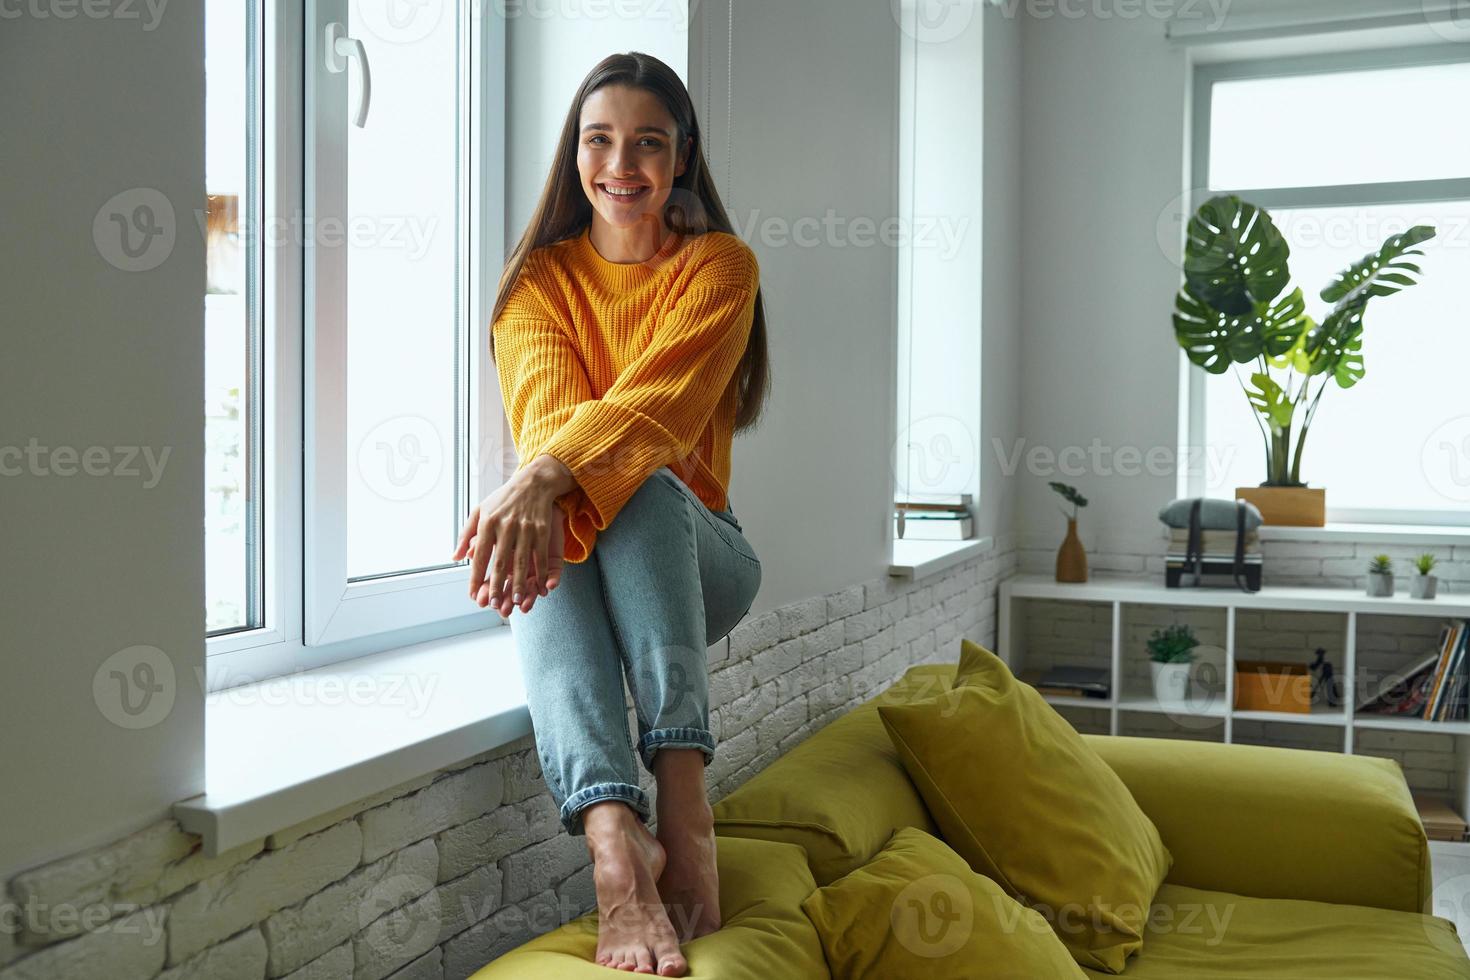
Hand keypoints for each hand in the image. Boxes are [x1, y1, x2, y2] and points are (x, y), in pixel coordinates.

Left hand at [452, 469, 565, 616]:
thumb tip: (456, 557)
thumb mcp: (480, 510)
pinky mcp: (541, 529)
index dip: (476, 577)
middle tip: (494, 604)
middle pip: (500, 561)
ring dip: (519, 583)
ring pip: (521, 561)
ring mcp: (525, 528)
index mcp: (488, 522)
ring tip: (515, 600)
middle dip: (497, 585)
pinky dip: (539, 572)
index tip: (473, 594)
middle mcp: (505, 526)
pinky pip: (540, 555)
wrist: (533, 482)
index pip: (480, 555)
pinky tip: (538, 586)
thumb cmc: (504, 499)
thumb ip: (466, 534)